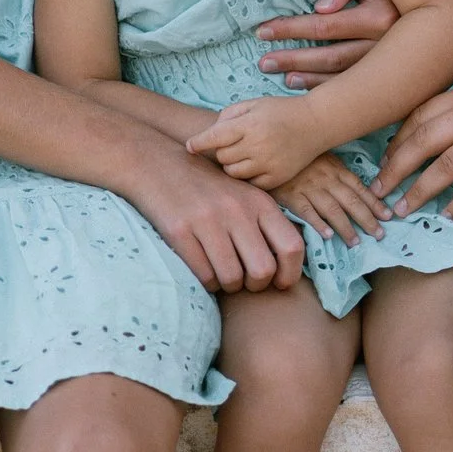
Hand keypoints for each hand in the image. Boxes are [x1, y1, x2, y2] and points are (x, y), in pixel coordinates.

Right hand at [122, 144, 305, 292]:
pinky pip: (204, 275)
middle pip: (263, 271)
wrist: (160, 165)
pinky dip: (206, 282)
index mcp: (260, 203)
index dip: (290, 274)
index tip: (280, 283)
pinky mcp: (180, 231)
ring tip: (223, 275)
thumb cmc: (209, 189)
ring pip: (232, 278)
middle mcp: (237, 211)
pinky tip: (204, 270)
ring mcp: (208, 220)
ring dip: (228, 286)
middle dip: (256, 285)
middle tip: (245, 281)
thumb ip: (267, 224)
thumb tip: (289, 264)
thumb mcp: (245, 196)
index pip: (292, 246)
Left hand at [187, 95, 329, 190]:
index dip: (198, 143)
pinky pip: (250, 183)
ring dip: (233, 165)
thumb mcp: (255, 103)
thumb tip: (210, 133)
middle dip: (222, 151)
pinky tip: (254, 166)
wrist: (316, 123)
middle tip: (231, 146)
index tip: (189, 147)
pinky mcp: (277, 177)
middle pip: (222, 157)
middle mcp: (258, 145)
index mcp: (250, 124)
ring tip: (243, 155)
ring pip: (233, 173)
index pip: (214, 137)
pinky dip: (248, 176)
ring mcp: (268, 163)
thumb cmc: (281, 111)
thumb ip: (229, 114)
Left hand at [256, 0, 395, 89]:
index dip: (291, 28)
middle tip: (264, 62)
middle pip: (329, 57)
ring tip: (281, 76)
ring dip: (308, 79)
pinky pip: (356, 88)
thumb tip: (320, 7)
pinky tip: (306, 88)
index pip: (324, 26)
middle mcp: (386, 46)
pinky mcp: (391, 76)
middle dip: (293, 59)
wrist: (435, 4)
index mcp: (380, 18)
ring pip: (342, 77)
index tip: (263, 31)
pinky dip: (328, 89)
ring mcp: (389, 66)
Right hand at [273, 153, 388, 246]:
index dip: (375, 203)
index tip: (388, 216)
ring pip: (332, 209)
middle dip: (367, 219)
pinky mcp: (291, 196)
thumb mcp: (323, 158)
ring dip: (346, 226)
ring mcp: (309, 188)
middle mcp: (327, 179)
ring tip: (356, 241)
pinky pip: (307, 211)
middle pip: (350, 201)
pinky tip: (327, 236)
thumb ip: (337, 174)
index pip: (359, 188)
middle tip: (380, 234)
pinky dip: (318, 223)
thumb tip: (356, 191)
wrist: (271, 150)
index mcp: (336, 169)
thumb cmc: (299, 157)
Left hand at [372, 55, 452, 219]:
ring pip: (445, 164)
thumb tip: (447, 130)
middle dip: (395, 168)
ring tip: (402, 210)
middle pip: (424, 139)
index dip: (397, 140)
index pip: (422, 113)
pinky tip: (449, 217)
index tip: (384, 161)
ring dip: (418, 190)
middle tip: (378, 191)